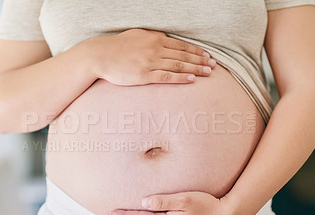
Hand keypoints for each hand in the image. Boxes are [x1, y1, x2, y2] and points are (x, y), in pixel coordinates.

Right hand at [88, 29, 216, 85]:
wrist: (100, 55)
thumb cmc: (117, 46)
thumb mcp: (137, 35)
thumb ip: (153, 37)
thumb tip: (165, 39)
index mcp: (155, 39)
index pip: (181, 45)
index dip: (196, 51)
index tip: (207, 56)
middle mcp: (155, 49)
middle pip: (183, 55)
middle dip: (201, 60)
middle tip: (214, 65)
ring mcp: (150, 62)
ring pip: (178, 65)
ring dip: (195, 68)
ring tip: (208, 73)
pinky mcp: (144, 75)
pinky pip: (166, 76)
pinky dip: (181, 77)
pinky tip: (191, 79)